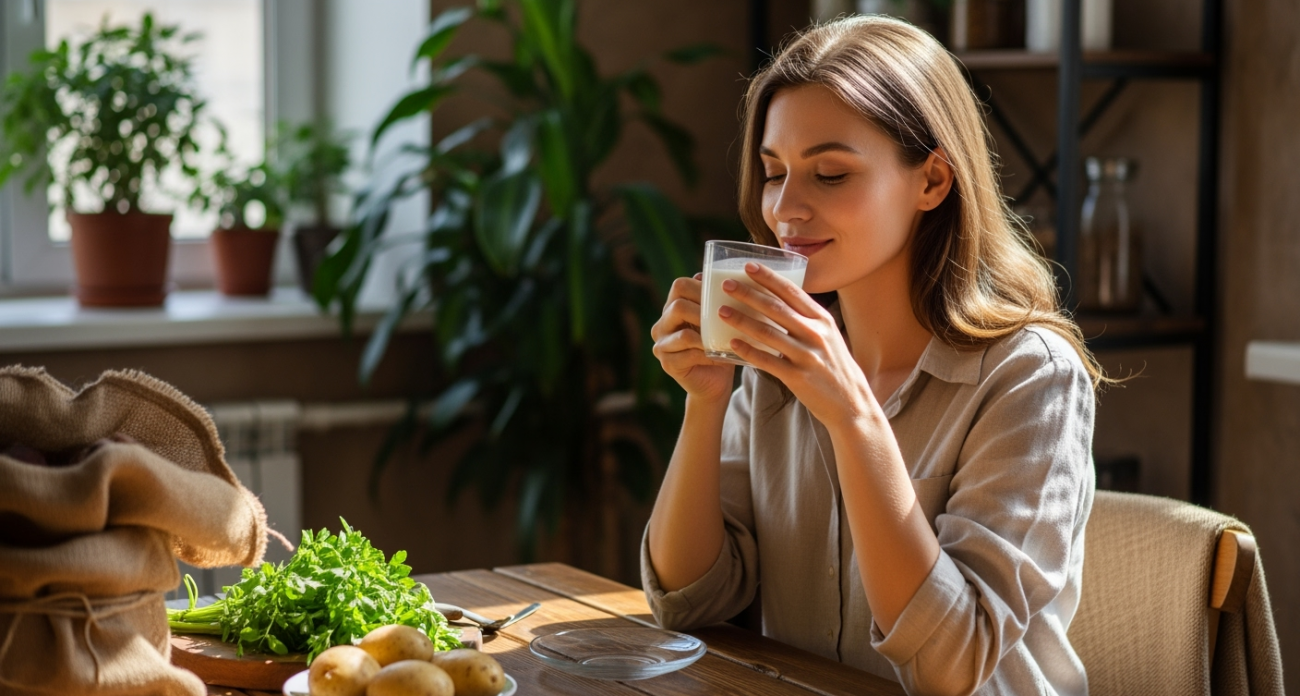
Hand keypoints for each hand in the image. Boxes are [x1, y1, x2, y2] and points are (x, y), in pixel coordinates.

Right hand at [651, 274, 735, 403]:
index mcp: (672, 308)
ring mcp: (661, 345)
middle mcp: (662, 325)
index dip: (701, 287)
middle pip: (678, 307)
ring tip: (726, 337)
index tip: (724, 293)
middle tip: (726, 316)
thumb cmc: (721, 347)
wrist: (715, 382)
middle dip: (705, 311)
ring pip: (683, 334)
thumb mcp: (721, 322)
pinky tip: (721, 356)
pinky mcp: (668, 364)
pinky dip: (708, 355)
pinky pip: (689, 355)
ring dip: (708, 336)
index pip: (679, 286)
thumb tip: (733, 276)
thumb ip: (720, 301)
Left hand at [718, 262, 874, 427]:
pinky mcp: (798, 377)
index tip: (749, 266)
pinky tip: (732, 343)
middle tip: (726, 284)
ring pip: (767, 333)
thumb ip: (807, 319)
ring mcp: (807, 355)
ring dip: (742, 320)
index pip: (792, 292)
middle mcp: (815, 334)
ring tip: (721, 311)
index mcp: (822, 319)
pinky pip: (767, 361)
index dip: (769, 278)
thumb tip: (780, 300)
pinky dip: (748, 351)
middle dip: (748, 293)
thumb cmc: (834, 366)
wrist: (850, 403)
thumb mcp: (828, 336)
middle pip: (776, 308)